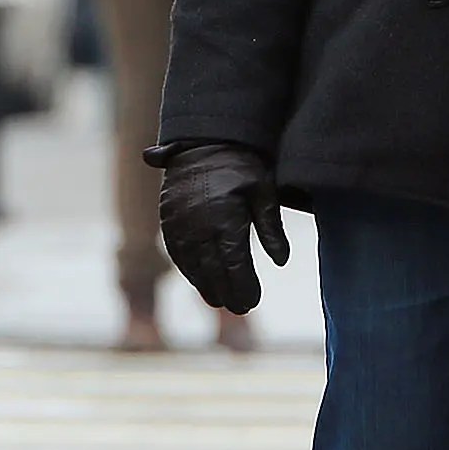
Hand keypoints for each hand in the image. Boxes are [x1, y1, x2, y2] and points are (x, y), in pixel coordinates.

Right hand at [156, 142, 288, 315]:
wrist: (204, 141)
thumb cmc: (241, 166)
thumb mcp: (264, 191)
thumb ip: (271, 228)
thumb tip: (281, 261)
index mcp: (225, 219)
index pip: (235, 266)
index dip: (244, 288)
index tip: (253, 301)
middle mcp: (199, 226)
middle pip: (213, 272)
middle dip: (227, 293)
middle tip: (241, 308)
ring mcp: (179, 224)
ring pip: (192, 267)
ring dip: (206, 286)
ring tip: (219, 300)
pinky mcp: (167, 220)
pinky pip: (176, 253)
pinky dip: (188, 270)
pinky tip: (199, 280)